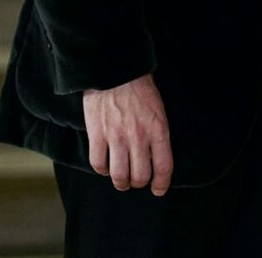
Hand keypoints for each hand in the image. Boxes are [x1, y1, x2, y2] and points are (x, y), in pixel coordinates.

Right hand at [82, 73, 172, 195]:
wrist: (116, 71)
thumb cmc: (141, 89)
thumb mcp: (159, 110)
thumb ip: (157, 133)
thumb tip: (155, 156)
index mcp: (158, 130)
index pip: (164, 166)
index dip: (162, 183)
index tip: (159, 190)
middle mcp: (139, 137)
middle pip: (140, 176)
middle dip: (139, 184)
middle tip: (137, 182)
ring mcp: (116, 137)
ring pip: (119, 175)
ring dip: (120, 183)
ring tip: (121, 181)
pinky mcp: (97, 134)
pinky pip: (98, 163)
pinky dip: (101, 170)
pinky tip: (105, 167)